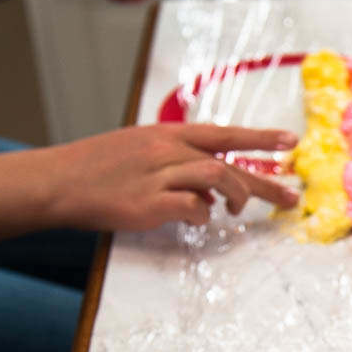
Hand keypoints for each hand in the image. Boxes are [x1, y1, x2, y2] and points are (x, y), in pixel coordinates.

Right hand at [45, 123, 301, 231]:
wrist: (61, 180)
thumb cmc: (101, 167)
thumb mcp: (141, 148)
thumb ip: (179, 161)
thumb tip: (211, 187)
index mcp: (168, 134)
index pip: (224, 133)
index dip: (260, 138)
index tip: (291, 141)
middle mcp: (167, 150)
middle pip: (229, 161)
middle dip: (264, 181)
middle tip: (290, 197)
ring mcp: (159, 175)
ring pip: (216, 176)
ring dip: (234, 195)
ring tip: (236, 211)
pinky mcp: (149, 203)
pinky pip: (191, 206)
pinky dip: (202, 214)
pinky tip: (197, 218)